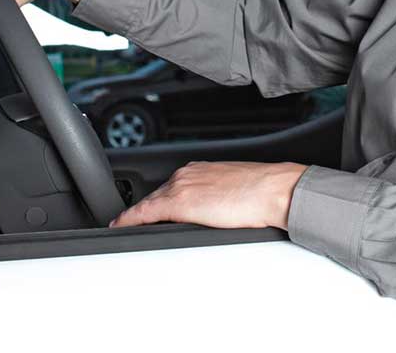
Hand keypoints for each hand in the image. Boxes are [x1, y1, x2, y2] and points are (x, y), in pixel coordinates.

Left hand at [110, 161, 308, 230]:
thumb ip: (216, 194)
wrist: (273, 189)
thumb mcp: (233, 188)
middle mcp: (187, 174)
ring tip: (123, 226)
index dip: (154, 202)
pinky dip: (130, 219)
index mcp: (200, 169)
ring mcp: (182, 187)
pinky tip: (122, 226)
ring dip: (136, 215)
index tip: (145, 211)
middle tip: (128, 222)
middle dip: (143, 210)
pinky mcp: (180, 202)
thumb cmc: (263, 191)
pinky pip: (145, 212)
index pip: (169, 187)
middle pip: (155, 196)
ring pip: (149, 203)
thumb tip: (212, 209)